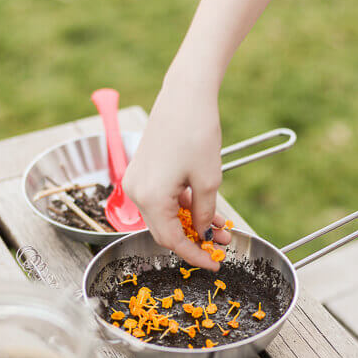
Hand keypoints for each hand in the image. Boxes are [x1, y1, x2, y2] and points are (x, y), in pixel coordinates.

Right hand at [123, 73, 230, 270]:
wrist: (185, 94)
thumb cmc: (197, 132)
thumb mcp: (209, 181)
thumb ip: (205, 214)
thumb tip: (204, 233)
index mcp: (150, 198)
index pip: (171, 241)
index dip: (194, 255)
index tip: (213, 263)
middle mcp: (136, 192)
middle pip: (165, 231)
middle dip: (194, 240)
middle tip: (219, 246)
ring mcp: (138, 180)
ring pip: (165, 215)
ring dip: (191, 223)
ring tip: (221, 228)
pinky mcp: (144, 171)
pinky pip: (162, 199)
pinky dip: (183, 207)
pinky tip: (206, 210)